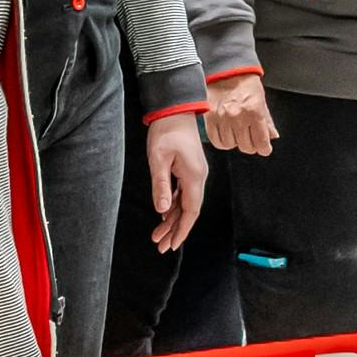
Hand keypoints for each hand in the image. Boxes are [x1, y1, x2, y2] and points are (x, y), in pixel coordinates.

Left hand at [145, 113, 207, 251]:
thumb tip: (161, 211)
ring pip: (184, 203)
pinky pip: (182, 193)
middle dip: (175, 230)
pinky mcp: (188, 169)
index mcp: (194, 176)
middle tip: (160, 246)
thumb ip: (160, 186)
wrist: (175, 110)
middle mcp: (198, 177)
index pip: (191, 211)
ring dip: (172, 219)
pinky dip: (173, 206)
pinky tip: (164, 215)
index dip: (182, 230)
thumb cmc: (166, 131)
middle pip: (188, 210)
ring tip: (158, 235)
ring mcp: (194, 173)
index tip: (172, 245)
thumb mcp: (158, 159)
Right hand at [205, 73, 277, 154]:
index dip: (264, 149)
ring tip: (238, 134)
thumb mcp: (262, 101)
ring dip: (236, 143)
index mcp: (254, 112)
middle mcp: (238, 116)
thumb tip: (272, 136)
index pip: (261, 141)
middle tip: (252, 140)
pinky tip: (228, 136)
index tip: (264, 149)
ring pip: (231, 145)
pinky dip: (223, 142)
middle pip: (246, 146)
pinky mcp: (210, 118)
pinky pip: (216, 140)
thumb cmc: (246, 84)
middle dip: (252, 146)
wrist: (227, 72)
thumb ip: (267, 121)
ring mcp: (222, 118)